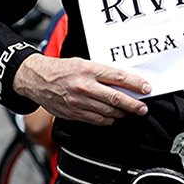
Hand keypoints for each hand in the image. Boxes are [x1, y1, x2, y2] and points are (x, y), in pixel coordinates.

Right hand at [12, 54, 149, 125]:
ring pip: (107, 111)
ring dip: (122, 113)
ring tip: (130, 112)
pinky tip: (114, 118)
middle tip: (143, 108)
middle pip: (115, 98)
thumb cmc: (62, 69)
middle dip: (133, 104)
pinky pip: (95, 120)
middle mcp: (84, 86)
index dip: (135, 84)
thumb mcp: (83, 62)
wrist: (37, 80)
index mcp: (89, 70)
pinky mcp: (73, 113)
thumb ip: (101, 71)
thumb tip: (123, 80)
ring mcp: (78, 102)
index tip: (146, 88)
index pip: (118, 77)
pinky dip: (107, 120)